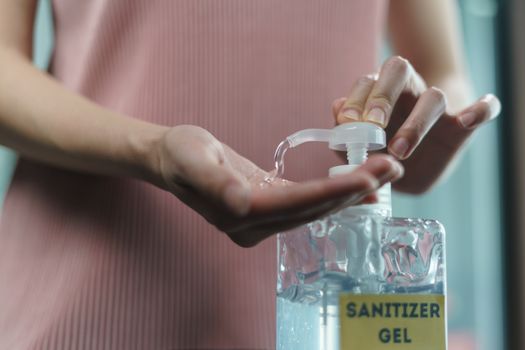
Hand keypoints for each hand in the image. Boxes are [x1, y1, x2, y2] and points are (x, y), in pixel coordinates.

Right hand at [152, 125, 402, 246]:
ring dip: (352, 191)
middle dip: (354, 191)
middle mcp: (256, 225)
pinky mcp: (269, 207)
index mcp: (241, 215)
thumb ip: (215, 183)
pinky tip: (360, 184)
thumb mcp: (191, 160)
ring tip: (388, 172)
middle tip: (393, 168)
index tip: (368, 178)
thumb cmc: (179, 154)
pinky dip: (335, 192)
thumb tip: (241, 203)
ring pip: (316, 207)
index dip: (331, 193)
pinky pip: (308, 202)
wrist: (172, 158)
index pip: (295, 205)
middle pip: (313, 209)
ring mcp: (263, 220)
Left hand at [332, 56, 500, 193]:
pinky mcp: (463, 125)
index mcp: (381, 91)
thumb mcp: (360, 145)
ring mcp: (440, 106)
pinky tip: (469, 119)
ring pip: (434, 97)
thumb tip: (336, 111)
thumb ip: (345, 132)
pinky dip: (481, 109)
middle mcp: (410, 91)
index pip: (369, 80)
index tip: (348, 123)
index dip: (357, 98)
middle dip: (382, 97)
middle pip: (399, 70)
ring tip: (398, 150)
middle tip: (372, 126)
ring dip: (416, 122)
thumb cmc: (383, 149)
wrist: (419, 163)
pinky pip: (483, 109)